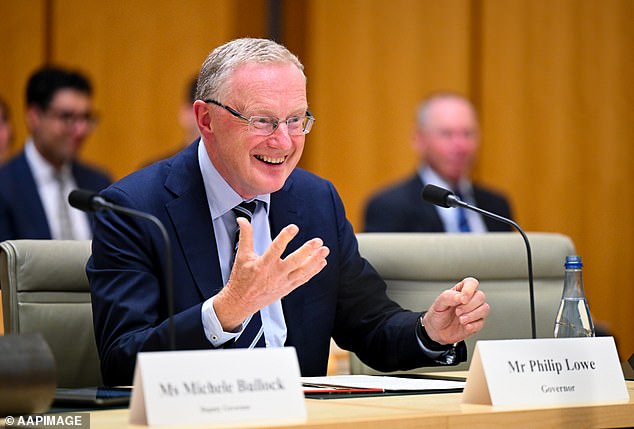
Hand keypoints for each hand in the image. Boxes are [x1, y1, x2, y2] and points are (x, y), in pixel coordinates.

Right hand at [214, 217, 329, 329]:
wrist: (242, 301)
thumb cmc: (242, 279)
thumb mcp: (242, 256)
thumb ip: (245, 236)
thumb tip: (243, 220)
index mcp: (263, 264)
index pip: (276, 248)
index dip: (285, 237)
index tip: (293, 228)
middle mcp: (275, 274)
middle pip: (294, 261)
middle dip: (307, 251)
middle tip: (317, 241)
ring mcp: (283, 282)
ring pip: (302, 271)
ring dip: (315, 261)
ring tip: (324, 251)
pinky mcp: (288, 288)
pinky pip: (303, 279)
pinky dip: (314, 271)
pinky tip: (321, 263)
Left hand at [422, 277, 488, 344]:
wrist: (437, 331)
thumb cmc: (438, 314)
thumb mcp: (438, 304)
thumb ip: (448, 297)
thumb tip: (460, 296)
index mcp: (460, 291)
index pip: (471, 283)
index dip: (469, 289)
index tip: (462, 299)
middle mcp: (470, 299)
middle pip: (480, 296)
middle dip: (468, 306)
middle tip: (457, 311)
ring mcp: (475, 311)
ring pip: (485, 308)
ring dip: (472, 315)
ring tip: (460, 319)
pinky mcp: (477, 323)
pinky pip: (481, 322)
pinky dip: (472, 325)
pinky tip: (464, 326)